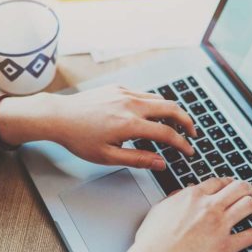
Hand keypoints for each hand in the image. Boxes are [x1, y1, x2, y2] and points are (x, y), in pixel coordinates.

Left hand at [47, 85, 196, 169]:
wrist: (60, 116)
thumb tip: (161, 163)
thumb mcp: (108, 157)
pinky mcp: (118, 88)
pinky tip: (151, 116)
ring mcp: (125, 93)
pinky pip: (144, 95)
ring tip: (173, 126)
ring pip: (159, 99)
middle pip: (171, 108)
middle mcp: (131, 104)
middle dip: (186, 121)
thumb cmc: (79, 138)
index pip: (167, 134)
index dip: (182, 144)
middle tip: (192, 133)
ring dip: (171, 112)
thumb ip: (138, 160)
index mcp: (130, 124)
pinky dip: (154, 105)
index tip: (189, 151)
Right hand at [131, 177, 251, 251]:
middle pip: (239, 188)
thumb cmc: (153, 240)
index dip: (228, 182)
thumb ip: (174, 199)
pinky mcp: (226, 246)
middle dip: (247, 188)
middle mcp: (210, 207)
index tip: (230, 186)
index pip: (218, 182)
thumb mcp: (160, 209)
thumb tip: (181, 195)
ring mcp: (220, 226)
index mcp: (193, 197)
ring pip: (249, 205)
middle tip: (249, 192)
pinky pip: (251, 236)